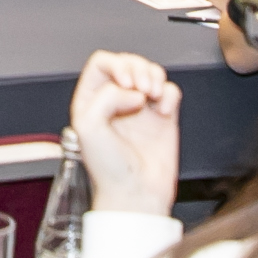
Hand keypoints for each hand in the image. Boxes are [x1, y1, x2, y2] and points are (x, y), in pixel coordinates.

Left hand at [69, 51, 182, 214]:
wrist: (136, 194)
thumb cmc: (108, 169)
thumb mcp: (88, 127)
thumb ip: (106, 96)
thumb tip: (133, 92)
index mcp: (91, 101)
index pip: (102, 63)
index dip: (116, 64)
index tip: (125, 82)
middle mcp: (115, 102)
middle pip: (128, 62)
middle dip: (138, 68)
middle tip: (142, 88)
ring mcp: (140, 108)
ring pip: (150, 72)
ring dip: (155, 76)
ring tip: (153, 95)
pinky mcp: (162, 117)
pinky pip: (170, 91)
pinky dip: (169, 94)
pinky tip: (163, 111)